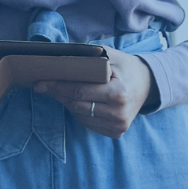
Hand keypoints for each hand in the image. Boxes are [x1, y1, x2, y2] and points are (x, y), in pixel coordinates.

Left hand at [34, 47, 153, 138]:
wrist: (147, 84)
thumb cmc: (126, 67)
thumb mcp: (111, 56)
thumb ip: (88, 57)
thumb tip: (60, 59)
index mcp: (119, 93)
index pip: (80, 91)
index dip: (57, 87)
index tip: (40, 83)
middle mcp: (119, 113)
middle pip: (77, 105)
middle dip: (58, 94)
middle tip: (44, 85)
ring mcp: (118, 126)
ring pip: (80, 116)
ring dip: (68, 103)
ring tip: (61, 91)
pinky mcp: (117, 132)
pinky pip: (88, 124)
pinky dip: (79, 112)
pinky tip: (78, 101)